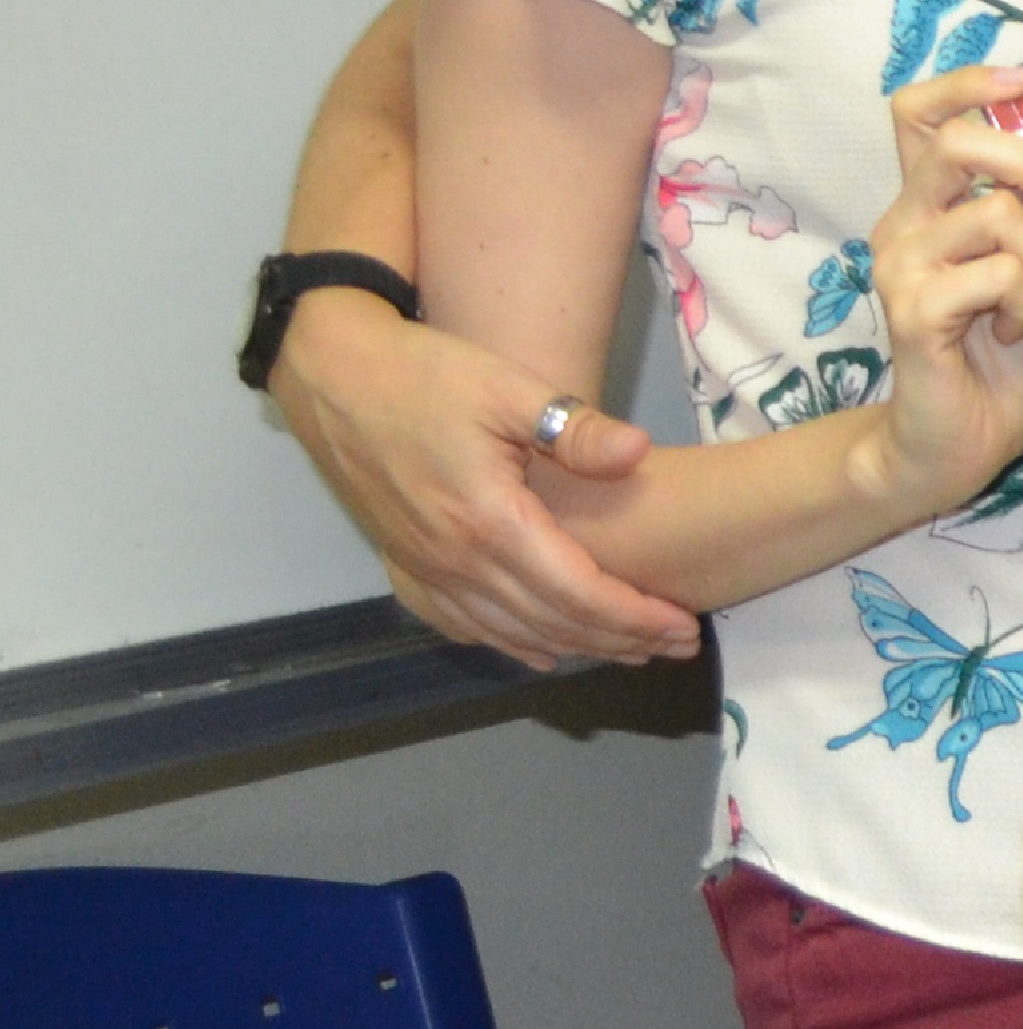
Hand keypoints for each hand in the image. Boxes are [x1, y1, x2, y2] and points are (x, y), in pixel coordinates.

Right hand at [270, 290, 701, 669]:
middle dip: (618, 641)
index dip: (634, 617)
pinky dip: (506, 643)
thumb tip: (639, 452)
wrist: (333, 376)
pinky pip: (459, 624)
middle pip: (550, 623)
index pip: (577, 592)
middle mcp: (454, 559)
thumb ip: (575, 428)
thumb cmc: (424, 374)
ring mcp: (422, 567)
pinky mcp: (400, 564)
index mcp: (489, 521)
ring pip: (507, 632)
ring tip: (628, 653)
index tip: (683, 627)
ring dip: (572, 647)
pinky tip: (539, 649)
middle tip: (675, 647)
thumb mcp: (507, 387)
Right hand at [838, 68, 1022, 530]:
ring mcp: (901, 265)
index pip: (919, 113)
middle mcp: (904, 223)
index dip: (968, 82)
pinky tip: (1016, 331)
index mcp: (930, 204)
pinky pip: (995, 273)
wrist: (959, 439)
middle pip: (955, 141)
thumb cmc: (1003, 353)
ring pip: (997, 214)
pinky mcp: (912, 310)